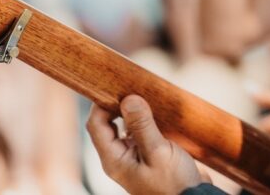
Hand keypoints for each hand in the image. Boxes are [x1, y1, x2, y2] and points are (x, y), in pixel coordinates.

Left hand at [86, 95, 209, 194]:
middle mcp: (119, 157)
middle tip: (133, 87)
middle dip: (117, 105)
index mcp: (114, 159)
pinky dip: (144, 119)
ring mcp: (132, 156)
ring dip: (132, 111)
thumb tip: (129, 98)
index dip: (102, 103)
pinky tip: (156, 112)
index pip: (96, 124)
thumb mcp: (158, 152)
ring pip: (123, 126)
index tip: (118, 86)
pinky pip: (138, 132)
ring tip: (146, 97)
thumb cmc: (173, 183)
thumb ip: (142, 125)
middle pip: (106, 123)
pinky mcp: (146, 154)